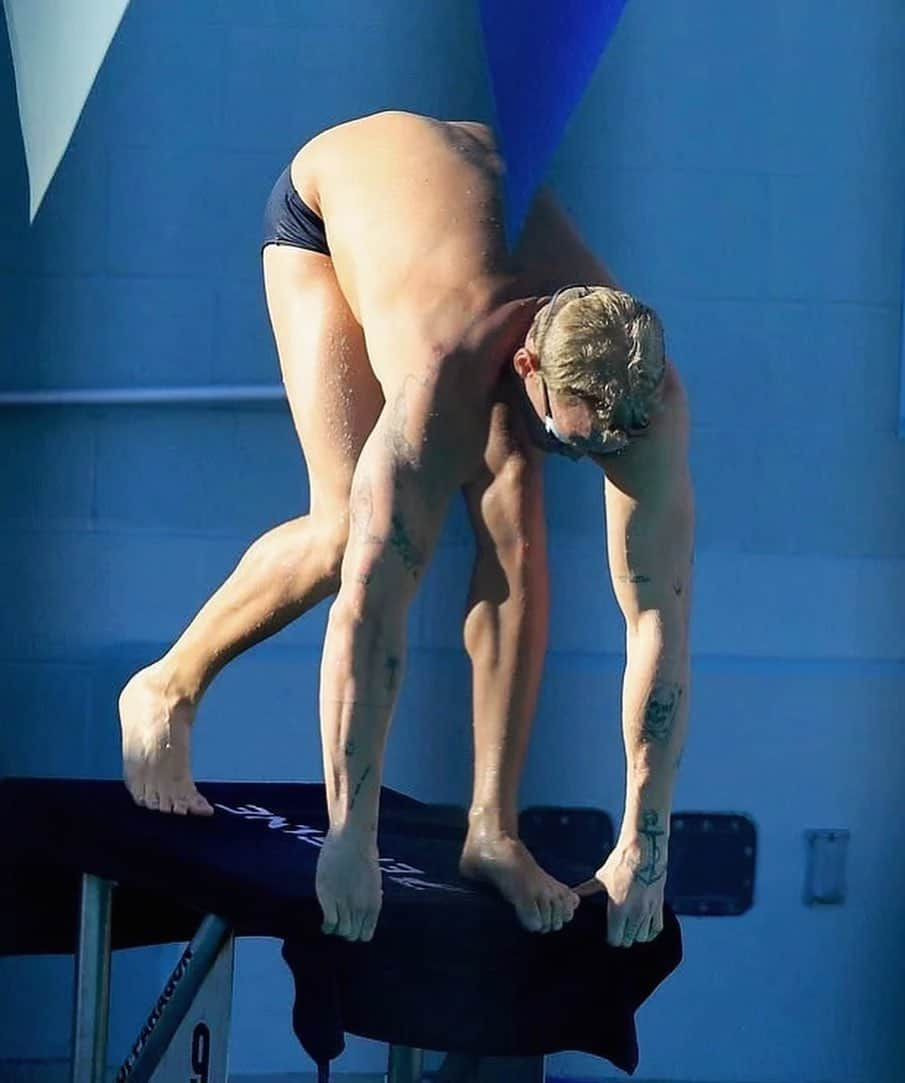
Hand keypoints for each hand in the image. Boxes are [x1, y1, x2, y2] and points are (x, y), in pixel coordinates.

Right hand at [316, 829, 382, 941]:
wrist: (353, 837)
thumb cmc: (362, 853)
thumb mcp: (371, 880)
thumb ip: (367, 897)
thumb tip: (360, 907)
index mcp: (374, 904)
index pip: (365, 935)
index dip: (356, 930)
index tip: (350, 921)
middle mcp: (361, 907)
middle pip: (351, 936)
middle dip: (344, 929)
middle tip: (339, 916)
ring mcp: (345, 903)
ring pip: (340, 932)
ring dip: (334, 927)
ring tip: (331, 914)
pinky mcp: (329, 896)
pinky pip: (329, 923)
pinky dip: (326, 924)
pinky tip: (325, 912)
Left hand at [573, 833, 666, 947]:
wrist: (644, 849)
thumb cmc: (620, 862)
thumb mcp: (601, 876)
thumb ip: (587, 889)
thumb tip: (572, 893)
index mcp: (618, 908)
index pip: (615, 939)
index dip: (610, 938)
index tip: (607, 933)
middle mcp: (635, 913)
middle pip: (628, 941)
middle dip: (621, 938)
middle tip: (617, 930)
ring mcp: (648, 910)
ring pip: (642, 937)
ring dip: (635, 935)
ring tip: (629, 928)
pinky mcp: (659, 905)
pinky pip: (656, 928)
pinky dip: (650, 930)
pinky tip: (643, 925)